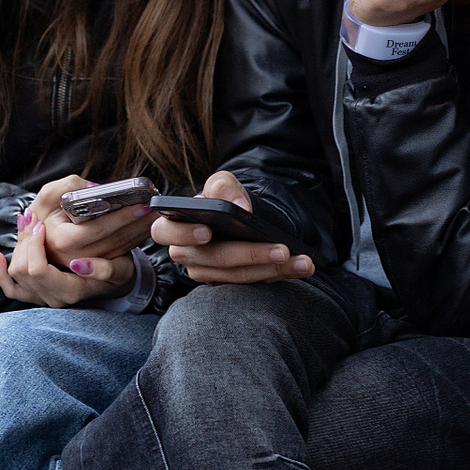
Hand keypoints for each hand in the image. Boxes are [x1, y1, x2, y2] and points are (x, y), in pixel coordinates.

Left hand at [0, 216, 134, 307]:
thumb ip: (105, 269)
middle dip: (24, 240)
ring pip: (14, 273)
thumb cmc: (119, 271)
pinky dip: (1, 272)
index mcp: (71, 291)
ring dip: (17, 246)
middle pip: (22, 269)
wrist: (115, 283)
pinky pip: (10, 288)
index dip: (34, 245)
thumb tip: (78, 264)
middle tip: (31, 216)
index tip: (41, 224)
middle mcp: (54, 298)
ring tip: (25, 223)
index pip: (38, 270)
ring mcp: (43, 298)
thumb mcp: (121, 268)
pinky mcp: (36, 295)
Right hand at [30, 175, 156, 265]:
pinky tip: (147, 225)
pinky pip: (121, 251)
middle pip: (114, 240)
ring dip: (141, 231)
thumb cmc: (45, 213)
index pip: (96, 229)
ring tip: (156, 213)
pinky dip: (136, 238)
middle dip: (138, 223)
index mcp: (61, 241)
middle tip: (155, 207)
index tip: (140, 205)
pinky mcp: (97, 266)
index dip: (120, 218)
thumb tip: (97, 190)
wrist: (41, 238)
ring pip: (121, 248)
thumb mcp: (48, 195)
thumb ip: (68, 186)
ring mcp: (87, 266)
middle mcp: (74, 258)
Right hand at [151, 170, 315, 284]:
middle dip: (251, 255)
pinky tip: (301, 266)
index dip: (183, 234)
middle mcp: (188, 254)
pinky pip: (255, 283)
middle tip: (281, 250)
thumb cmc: (226, 199)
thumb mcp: (223, 184)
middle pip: (215, 260)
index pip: (166, 233)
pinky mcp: (230, 285)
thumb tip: (239, 208)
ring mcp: (208, 274)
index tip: (207, 231)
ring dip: (274, 269)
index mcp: (175, 227)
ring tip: (302, 261)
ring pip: (239, 276)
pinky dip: (280, 274)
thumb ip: (224, 187)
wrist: (243, 217)